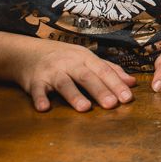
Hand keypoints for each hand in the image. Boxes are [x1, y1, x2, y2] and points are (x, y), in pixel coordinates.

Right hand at [13, 41, 135, 112]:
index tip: (128, 98)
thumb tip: (133, 82)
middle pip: (86, 77)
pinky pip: (37, 90)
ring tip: (84, 108)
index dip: (116, 84)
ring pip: (64, 83)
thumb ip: (109, 70)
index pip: (104, 71)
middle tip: (112, 104)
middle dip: (100, 90)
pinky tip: (45, 108)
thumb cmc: (64, 58)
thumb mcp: (87, 59)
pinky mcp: (35, 81)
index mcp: (85, 58)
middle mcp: (69, 63)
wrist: (28, 53)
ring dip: (74, 96)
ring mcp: (52, 71)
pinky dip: (40, 99)